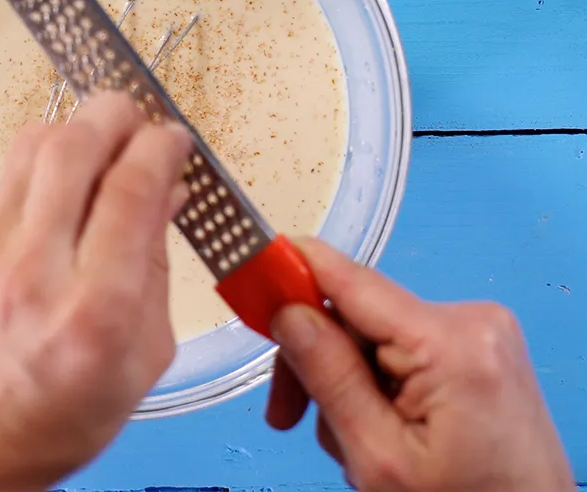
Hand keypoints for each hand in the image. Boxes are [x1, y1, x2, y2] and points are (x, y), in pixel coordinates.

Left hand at [0, 92, 191, 490]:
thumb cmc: (63, 413)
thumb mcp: (145, 356)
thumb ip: (158, 264)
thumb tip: (169, 188)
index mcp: (94, 311)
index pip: (130, 191)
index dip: (161, 146)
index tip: (175, 139)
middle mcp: (36, 268)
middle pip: (75, 145)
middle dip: (119, 114)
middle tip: (141, 123)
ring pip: (37, 140)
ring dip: (82, 126)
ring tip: (107, 146)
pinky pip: (14, 164)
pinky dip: (51, 153)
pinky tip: (70, 179)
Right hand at [266, 238, 573, 491]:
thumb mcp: (379, 457)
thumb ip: (329, 376)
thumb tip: (286, 311)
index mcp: (451, 342)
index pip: (350, 280)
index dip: (291, 269)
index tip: (246, 269)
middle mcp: (470, 319)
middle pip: (355, 314)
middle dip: (315, 359)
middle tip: (285, 416)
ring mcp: (479, 332)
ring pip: (373, 334)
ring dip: (345, 379)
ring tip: (349, 444)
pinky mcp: (478, 347)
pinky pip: (401, 346)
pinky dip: (376, 382)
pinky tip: (378, 429)